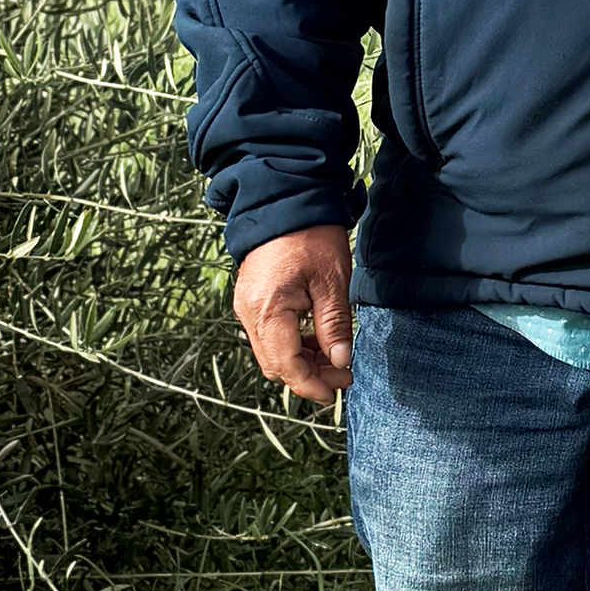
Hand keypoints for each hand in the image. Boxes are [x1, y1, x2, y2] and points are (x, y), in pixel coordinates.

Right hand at [233, 223, 355, 402]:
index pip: (285, 365)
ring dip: (301, 362)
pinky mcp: (250, 300)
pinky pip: (267, 336)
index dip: (312, 384)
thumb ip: (334, 326)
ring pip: (270, 353)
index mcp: (267, 309)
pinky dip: (291, 345)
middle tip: (343, 373)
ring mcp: (246, 306)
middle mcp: (248, 312)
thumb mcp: (332, 282)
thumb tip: (341, 362)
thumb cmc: (312, 236)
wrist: (286, 201)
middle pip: (274, 365)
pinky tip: (317, 340)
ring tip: (335, 357)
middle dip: (308, 376)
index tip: (338, 389)